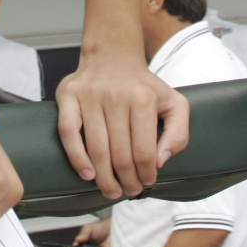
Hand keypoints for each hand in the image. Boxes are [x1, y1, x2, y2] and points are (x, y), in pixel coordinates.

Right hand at [54, 48, 187, 199]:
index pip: (144, 151)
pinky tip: (87, 173)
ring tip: (111, 190)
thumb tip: (160, 161)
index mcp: (143, 97)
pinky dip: (76, 157)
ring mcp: (89, 95)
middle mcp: (116, 95)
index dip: (146, 174)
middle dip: (126, 181)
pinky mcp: (68, 95)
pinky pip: (68, 132)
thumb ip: (178, 133)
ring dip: (104, 178)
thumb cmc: (142, 85)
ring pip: (96, 148)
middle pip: (119, 154)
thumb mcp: (174, 103)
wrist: (112, 56)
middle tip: (129, 191)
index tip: (146, 183)